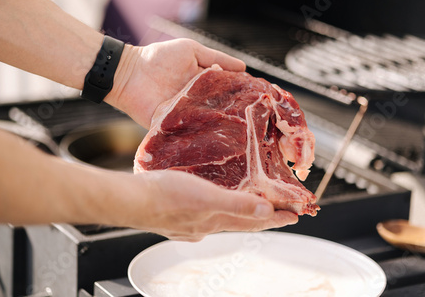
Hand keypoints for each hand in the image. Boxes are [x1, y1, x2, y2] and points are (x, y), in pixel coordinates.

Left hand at [106, 38, 245, 127]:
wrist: (129, 73)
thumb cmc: (159, 58)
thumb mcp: (191, 50)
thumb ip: (216, 57)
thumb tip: (244, 67)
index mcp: (205, 84)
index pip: (228, 92)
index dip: (243, 96)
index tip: (259, 100)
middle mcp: (198, 102)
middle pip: (222, 111)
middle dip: (236, 116)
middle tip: (254, 121)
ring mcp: (187, 117)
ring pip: (209, 125)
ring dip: (221, 128)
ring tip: (240, 133)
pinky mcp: (174, 128)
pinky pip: (189, 135)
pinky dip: (200, 138)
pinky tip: (215, 142)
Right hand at [124, 170, 298, 241]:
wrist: (129, 201)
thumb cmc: (164, 198)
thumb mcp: (206, 197)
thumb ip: (237, 204)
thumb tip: (267, 211)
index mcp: (215, 221)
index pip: (254, 221)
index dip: (276, 218)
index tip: (295, 215)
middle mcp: (205, 226)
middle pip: (241, 222)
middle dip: (261, 216)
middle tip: (279, 210)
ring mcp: (189, 224)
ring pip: (221, 219)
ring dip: (238, 212)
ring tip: (248, 204)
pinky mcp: (175, 216)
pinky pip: (203, 214)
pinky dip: (214, 208)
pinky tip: (207, 203)